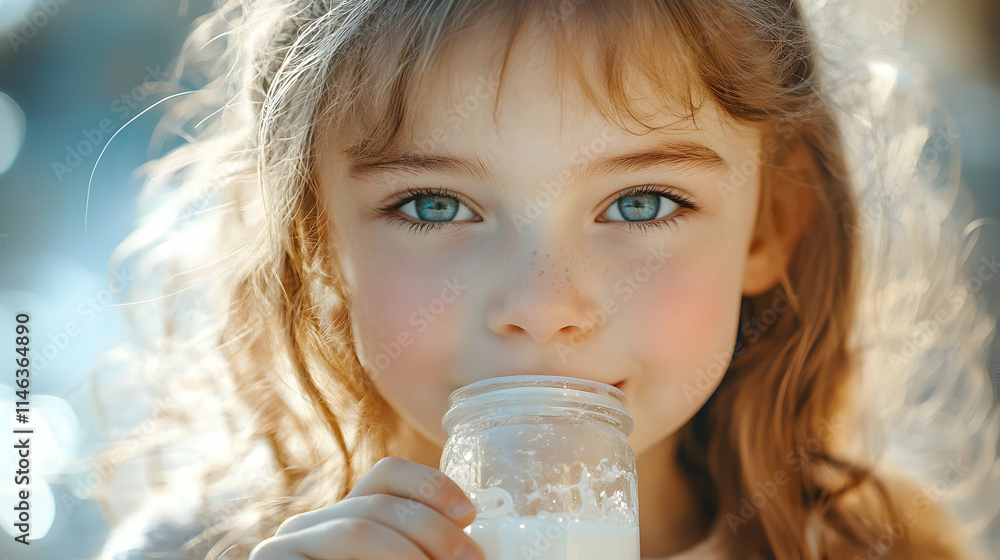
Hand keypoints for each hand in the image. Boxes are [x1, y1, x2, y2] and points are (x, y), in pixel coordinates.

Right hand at [249, 456, 484, 559]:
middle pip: (379, 504)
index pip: (387, 477)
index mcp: (346, 519)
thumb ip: (426, 559)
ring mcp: (285, 547)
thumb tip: (479, 554)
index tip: (470, 513)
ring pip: (358, 528)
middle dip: (434, 530)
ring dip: (411, 552)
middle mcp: (312, 526)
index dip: (430, 485)